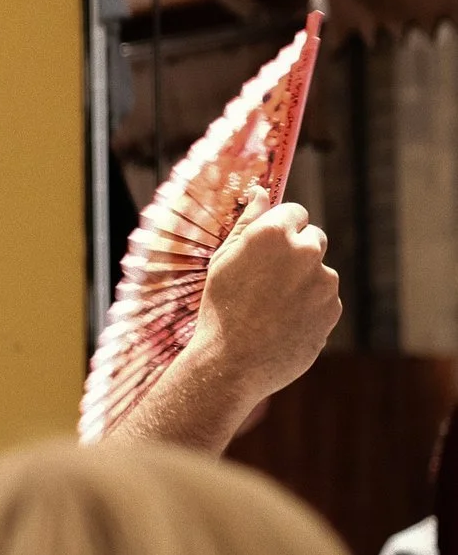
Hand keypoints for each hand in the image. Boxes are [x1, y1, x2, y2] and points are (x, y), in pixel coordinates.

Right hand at [192, 186, 338, 408]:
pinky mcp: (333, 309)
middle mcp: (305, 251)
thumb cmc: (220, 307)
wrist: (232, 362)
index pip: (295, 212)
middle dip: (295, 252)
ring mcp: (324, 282)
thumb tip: (261, 192)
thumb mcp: (223, 260)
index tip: (266, 247)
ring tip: (270, 308)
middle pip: (313, 238)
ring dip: (302, 282)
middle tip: (267, 279)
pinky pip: (324, 300)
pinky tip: (282, 323)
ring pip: (318, 272)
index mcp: (274, 234)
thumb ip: (247, 222)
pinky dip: (309, 307)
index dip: (280, 228)